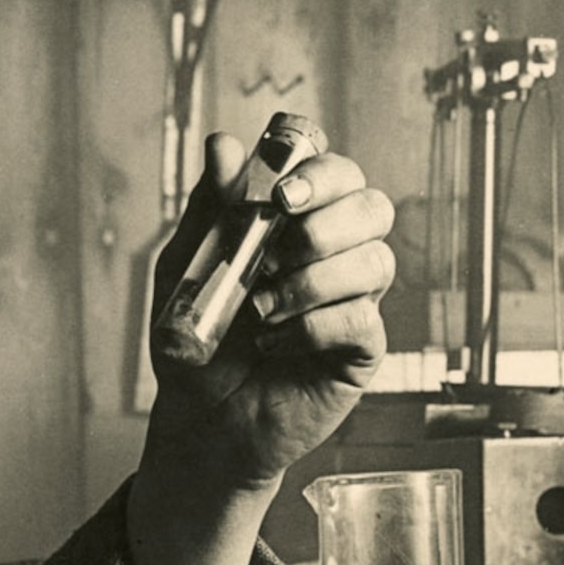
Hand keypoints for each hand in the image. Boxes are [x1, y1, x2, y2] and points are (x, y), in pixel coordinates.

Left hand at [146, 131, 395, 492]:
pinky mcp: (361, 349)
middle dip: (326, 219)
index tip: (279, 190)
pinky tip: (275, 342)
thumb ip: (208, 208)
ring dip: (312, 280)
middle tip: (274, 247)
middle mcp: (334, 252)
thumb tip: (223, 145)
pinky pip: (362, 320)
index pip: (330, 167)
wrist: (200, 418)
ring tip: (260, 308)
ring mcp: (353, 299)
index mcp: (296, 220)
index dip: (317, 165)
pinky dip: (312, 327)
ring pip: (376, 261)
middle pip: (372, 203)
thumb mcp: (187, 267)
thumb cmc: (197, 340)